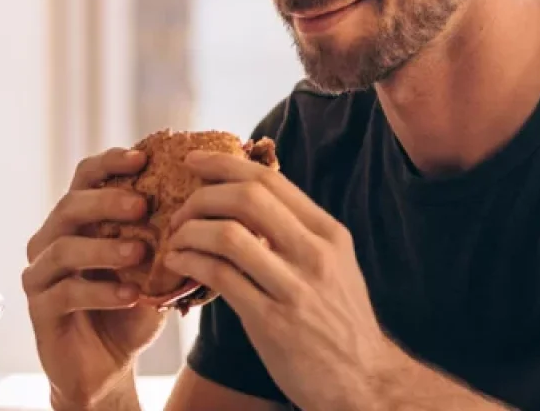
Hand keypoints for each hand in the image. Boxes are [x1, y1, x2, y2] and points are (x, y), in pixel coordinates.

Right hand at [24, 147, 165, 409]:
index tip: (143, 158)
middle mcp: (53, 237)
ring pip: (64, 247)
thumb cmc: (133, 303)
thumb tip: (213, 194)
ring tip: (140, 253)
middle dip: (107, 201)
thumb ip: (170, 230)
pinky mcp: (40, 308)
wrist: (110, 361)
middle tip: (142, 205)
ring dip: (105, 247)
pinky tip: (130, 294)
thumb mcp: (156, 262)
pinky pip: (65, 292)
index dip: (111, 162)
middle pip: (71, 205)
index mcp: (80, 217)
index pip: (87, 175)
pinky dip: (100, 291)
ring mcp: (41, 272)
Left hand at [163, 151, 394, 410]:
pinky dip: (191, 263)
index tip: (194, 160)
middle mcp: (315, 253)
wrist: (363, 380)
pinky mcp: (272, 321)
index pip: (271, 180)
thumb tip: (251, 199)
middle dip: (203, 195)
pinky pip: (220, 277)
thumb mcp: (333, 265)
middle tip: (181, 209)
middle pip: (247, 197)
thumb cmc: (340, 321)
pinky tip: (179, 265)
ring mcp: (294, 287)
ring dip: (190, 231)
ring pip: (228, 235)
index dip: (225, 163)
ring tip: (175, 240)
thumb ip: (298, 233)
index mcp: (328, 232)